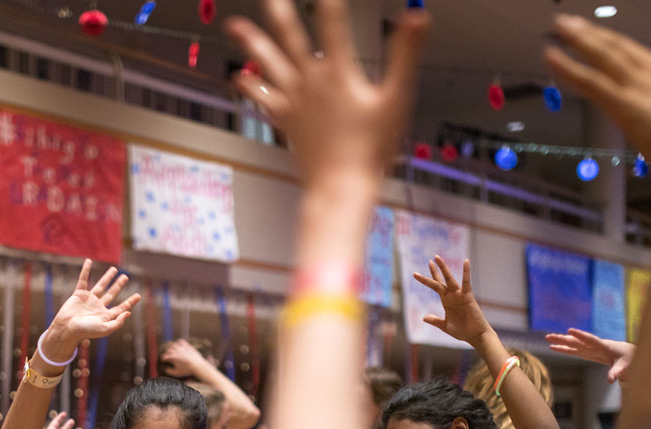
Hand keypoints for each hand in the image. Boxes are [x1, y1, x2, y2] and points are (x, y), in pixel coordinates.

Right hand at [45, 259, 140, 357]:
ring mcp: (89, 300)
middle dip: (119, 285)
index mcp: (105, 316)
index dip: (130, 302)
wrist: (67, 328)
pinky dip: (85, 271)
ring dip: (107, 277)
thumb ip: (117, 322)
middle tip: (126, 277)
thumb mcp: (105, 329)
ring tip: (114, 269)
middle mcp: (98, 307)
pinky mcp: (79, 295)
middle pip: (112, 294)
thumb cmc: (85, 331)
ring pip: (100, 286)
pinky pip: (83, 280)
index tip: (138, 295)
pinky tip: (89, 261)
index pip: (121, 307)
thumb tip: (128, 312)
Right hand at [160, 339, 210, 378]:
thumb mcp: (177, 373)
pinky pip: (180, 341)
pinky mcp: (187, 345)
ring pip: (173, 344)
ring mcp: (182, 347)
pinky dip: (178, 342)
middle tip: (168, 355)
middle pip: (168, 349)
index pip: (164, 356)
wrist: (198, 365)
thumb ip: (170, 372)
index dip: (163, 358)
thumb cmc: (187, 370)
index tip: (164, 360)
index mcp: (173, 357)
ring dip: (172, 347)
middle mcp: (176, 351)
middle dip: (167, 352)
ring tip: (173, 350)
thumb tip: (165, 369)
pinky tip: (179, 346)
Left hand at [225, 0, 430, 190]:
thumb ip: (405, 53)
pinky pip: (262, 97)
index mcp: (337, 71)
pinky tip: (239, 76)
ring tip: (233, 25)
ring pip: (267, 62)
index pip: (332, 19)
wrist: (340, 188)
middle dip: (279, 9)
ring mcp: (294, 100)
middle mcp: (310, 81)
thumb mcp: (396, 99)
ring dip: (250, 41)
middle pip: (289, 34)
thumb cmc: (371, 150)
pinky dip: (250, 85)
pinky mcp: (285, 120)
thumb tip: (417, 15)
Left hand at [413, 257, 491, 344]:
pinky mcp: (468, 296)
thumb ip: (435, 321)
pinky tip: (466, 262)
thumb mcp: (445, 326)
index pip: (435, 287)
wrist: (475, 335)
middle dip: (435, 271)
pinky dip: (466, 272)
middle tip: (429, 260)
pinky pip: (466, 282)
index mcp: (446, 301)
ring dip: (443, 268)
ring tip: (437, 258)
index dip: (426, 280)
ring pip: (450, 279)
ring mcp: (459, 295)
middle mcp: (452, 295)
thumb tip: (424, 318)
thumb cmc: (462, 331)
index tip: (415, 274)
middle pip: (440, 280)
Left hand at [544, 14, 650, 183]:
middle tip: (571, 22)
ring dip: (579, 39)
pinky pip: (590, 80)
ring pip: (603, 55)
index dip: (615, 42)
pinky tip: (552, 56)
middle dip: (594, 33)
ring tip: (560, 26)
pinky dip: (568, 67)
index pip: (638, 54)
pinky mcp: (624, 104)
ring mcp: (639, 88)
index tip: (601, 34)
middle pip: (618, 47)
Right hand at [545, 328, 635, 382]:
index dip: (580, 336)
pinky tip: (554, 347)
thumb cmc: (630, 358)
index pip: (591, 340)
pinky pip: (574, 351)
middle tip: (549, 336)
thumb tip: (611, 380)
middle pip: (577, 341)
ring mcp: (590, 349)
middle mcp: (594, 345)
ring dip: (561, 341)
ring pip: (573, 344)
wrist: (630, 353)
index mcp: (604, 346)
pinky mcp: (588, 353)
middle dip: (563, 338)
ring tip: (548, 338)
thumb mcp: (626, 366)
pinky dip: (564, 349)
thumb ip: (618, 372)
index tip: (570, 330)